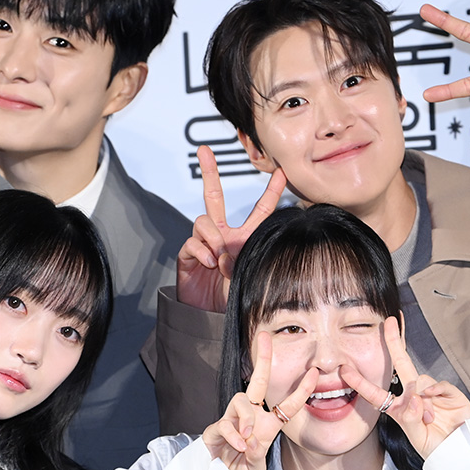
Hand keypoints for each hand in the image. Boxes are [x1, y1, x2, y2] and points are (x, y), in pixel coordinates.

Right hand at [176, 146, 285, 312]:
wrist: (209, 318)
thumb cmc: (233, 297)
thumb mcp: (249, 274)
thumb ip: (241, 258)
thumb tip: (223, 251)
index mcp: (243, 238)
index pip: (259, 211)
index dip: (271, 192)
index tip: (282, 173)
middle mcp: (222, 235)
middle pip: (214, 197)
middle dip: (210, 172)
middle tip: (204, 151)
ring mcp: (203, 243)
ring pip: (203, 220)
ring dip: (212, 237)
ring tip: (219, 258)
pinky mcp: (187, 255)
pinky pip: (193, 241)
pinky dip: (202, 251)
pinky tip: (210, 263)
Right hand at [203, 331, 318, 469]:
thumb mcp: (256, 468)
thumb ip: (257, 457)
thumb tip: (252, 442)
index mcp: (267, 425)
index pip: (288, 405)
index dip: (301, 390)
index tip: (314, 374)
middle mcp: (251, 417)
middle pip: (257, 381)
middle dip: (262, 358)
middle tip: (265, 337)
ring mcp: (232, 420)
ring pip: (241, 400)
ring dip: (246, 419)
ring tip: (247, 439)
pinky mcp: (216, 428)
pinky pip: (226, 423)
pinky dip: (234, 436)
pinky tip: (238, 447)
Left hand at [340, 317, 469, 457]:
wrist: (459, 452)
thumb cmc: (434, 446)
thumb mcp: (415, 436)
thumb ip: (410, 418)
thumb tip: (414, 396)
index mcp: (398, 408)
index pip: (376, 393)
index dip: (360, 382)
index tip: (344, 371)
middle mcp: (413, 396)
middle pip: (401, 363)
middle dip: (394, 342)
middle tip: (389, 322)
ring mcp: (431, 392)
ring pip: (419, 380)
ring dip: (422, 401)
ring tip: (429, 419)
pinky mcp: (448, 392)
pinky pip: (437, 384)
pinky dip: (435, 391)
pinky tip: (434, 401)